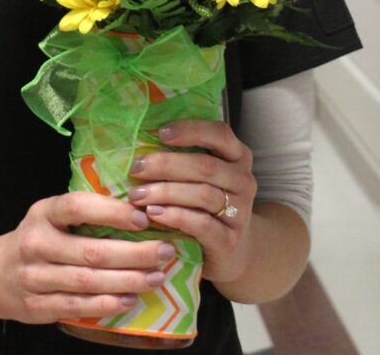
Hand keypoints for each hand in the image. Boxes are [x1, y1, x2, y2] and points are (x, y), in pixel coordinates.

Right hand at [0, 192, 177, 323]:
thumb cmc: (34, 238)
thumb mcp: (49, 215)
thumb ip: (82, 213)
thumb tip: (137, 210)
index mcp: (43, 213)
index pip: (78, 207)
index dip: (112, 212)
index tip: (142, 217)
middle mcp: (37, 244)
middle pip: (92, 251)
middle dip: (134, 253)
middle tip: (165, 252)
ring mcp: (35, 278)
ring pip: (88, 282)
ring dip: (128, 281)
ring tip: (156, 277)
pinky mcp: (38, 307)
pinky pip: (78, 307)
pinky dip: (107, 304)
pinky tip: (129, 299)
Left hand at [127, 119, 257, 284]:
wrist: (229, 249)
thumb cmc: (204, 201)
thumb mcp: (199, 174)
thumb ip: (180, 154)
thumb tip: (139, 135)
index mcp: (237, 156)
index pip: (219, 134)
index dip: (190, 130)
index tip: (161, 133)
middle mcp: (243, 181)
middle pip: (206, 166)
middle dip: (166, 165)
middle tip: (136, 167)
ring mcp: (240, 212)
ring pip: (203, 195)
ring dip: (165, 192)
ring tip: (137, 194)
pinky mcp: (229, 240)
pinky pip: (202, 224)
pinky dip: (175, 216)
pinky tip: (153, 214)